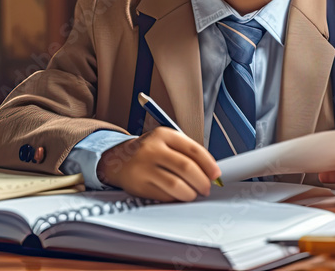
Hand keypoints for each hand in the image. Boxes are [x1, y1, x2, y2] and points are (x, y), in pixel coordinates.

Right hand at [96, 127, 220, 201]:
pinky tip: (177, 196)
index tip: (215, 175)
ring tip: (192, 193)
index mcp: (164, 135)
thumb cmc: (149, 152)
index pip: (193, 150)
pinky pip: (164, 196)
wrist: (118, 160)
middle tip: (206, 188)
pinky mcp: (139, 185)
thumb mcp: (166, 142)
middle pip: (186, 168)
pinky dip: (175, 199)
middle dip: (202, 182)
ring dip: (190, 193)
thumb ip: (187, 153)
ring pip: (176, 185)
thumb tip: (211, 172)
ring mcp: (144, 167)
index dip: (209, 165)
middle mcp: (152, 149)